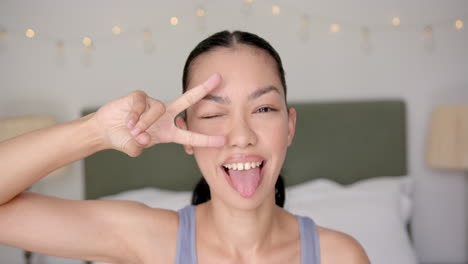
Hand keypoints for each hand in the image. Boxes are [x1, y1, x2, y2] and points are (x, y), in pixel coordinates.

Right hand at [93, 73, 224, 156]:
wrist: (105, 131)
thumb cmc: (123, 139)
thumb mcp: (134, 147)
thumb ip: (138, 146)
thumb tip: (141, 138)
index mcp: (168, 132)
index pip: (190, 135)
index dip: (206, 139)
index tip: (223, 140)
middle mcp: (164, 116)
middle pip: (187, 100)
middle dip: (203, 90)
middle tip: (218, 79)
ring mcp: (152, 104)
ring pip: (159, 110)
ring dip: (145, 123)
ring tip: (133, 130)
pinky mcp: (140, 97)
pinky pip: (142, 104)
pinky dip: (135, 115)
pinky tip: (127, 122)